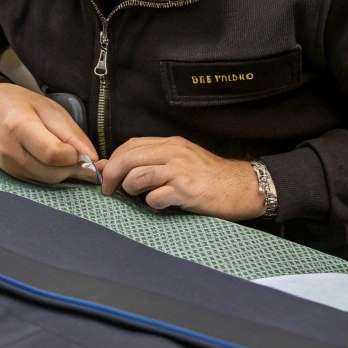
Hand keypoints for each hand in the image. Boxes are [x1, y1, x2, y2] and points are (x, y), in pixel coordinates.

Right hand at [0, 83, 100, 185]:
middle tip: (84, 158)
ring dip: (65, 174)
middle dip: (73, 168)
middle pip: (52, 173)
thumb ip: (72, 134)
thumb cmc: (20, 103)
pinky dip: (52, 175)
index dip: (73, 155)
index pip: (53, 154)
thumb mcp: (50, 108)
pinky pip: (38, 181)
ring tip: (70, 158)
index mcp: (19, 126)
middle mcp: (10, 150)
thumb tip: (94, 159)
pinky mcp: (9, 173)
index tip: (81, 149)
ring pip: (47, 181)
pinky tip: (55, 163)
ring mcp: (7, 165)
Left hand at [98, 136, 264, 219]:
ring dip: (130, 188)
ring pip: (138, 176)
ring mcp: (180, 171)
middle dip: (112, 174)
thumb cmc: (211, 176)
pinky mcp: (187, 190)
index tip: (104, 171)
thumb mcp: (183, 159)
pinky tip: (159, 204)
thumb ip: (155, 160)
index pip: (131, 144)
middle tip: (108, 189)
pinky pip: (156, 197)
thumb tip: (119, 166)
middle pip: (129, 158)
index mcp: (171, 143)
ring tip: (136, 196)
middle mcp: (174, 153)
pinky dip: (152, 203)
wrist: (243, 186)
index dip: (113, 158)